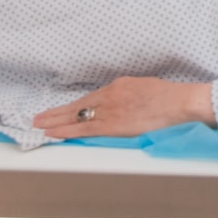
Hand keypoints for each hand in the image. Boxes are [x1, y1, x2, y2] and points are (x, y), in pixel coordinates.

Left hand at [32, 76, 213, 139]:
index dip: (73, 106)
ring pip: (76, 117)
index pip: (91, 97)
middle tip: (38, 117)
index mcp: (118, 84)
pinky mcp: (113, 125)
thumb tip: (120, 102)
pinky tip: (53, 133)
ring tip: (39, 124)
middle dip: (56, 112)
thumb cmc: (169, 96)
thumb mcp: (144, 86)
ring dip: (55, 121)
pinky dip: (66, 131)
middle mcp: (110, 95)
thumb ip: (128, 93)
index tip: (62, 110)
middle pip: (78, 105)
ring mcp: (110, 110)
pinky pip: (84, 129)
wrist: (180, 103)